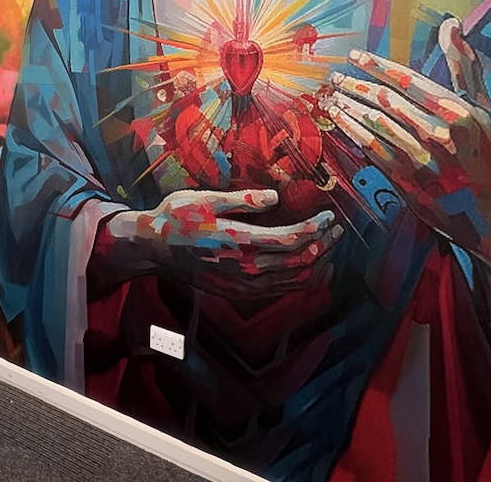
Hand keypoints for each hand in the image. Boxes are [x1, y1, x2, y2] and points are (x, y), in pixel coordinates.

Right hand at [97, 188, 341, 299]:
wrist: (154, 248)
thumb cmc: (178, 217)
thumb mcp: (207, 198)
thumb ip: (244, 200)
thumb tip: (276, 197)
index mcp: (239, 242)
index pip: (292, 240)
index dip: (316, 228)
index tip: (328, 215)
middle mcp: (245, 269)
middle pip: (299, 262)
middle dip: (324, 245)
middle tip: (336, 229)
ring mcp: (243, 286)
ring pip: (294, 282)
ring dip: (317, 264)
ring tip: (329, 247)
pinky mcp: (240, 293)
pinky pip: (281, 291)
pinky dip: (302, 280)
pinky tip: (309, 268)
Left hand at [323, 18, 490, 308]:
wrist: (485, 213)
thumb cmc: (485, 154)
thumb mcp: (484, 109)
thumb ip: (465, 66)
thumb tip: (451, 24)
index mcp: (457, 113)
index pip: (408, 80)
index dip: (377, 66)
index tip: (356, 56)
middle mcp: (437, 134)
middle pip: (385, 99)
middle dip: (356, 84)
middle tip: (336, 76)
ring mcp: (418, 158)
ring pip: (373, 122)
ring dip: (348, 105)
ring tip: (332, 94)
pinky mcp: (403, 178)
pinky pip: (369, 147)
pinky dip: (351, 130)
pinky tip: (339, 118)